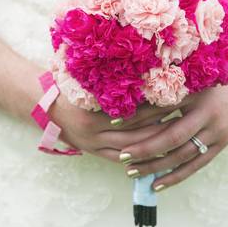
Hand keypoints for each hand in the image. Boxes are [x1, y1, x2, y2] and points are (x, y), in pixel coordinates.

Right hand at [47, 89, 195, 162]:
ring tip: (177, 135)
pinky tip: (157, 153)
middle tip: (183, 118)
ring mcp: (93, 145)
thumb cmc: (67, 85)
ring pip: (131, 148)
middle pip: (135, 132)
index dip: (156, 106)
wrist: (44, 106)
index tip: (176, 98)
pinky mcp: (93, 152)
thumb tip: (144, 67)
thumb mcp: (86, 79)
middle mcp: (93, 132)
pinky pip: (119, 159)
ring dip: (154, 143)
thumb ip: (110, 77)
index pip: (133, 111)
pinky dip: (139, 157)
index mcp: (92, 113)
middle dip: (161, 126)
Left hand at [114, 63, 227, 190]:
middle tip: (120, 156)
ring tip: (131, 172)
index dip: (136, 115)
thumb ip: (166, 88)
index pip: (161, 107)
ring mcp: (216, 131)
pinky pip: (196, 165)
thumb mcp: (192, 78)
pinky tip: (155, 184)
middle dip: (144, 147)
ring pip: (182, 154)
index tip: (111, 122)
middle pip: (171, 135)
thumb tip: (130, 99)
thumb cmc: (213, 78)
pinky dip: (175, 176)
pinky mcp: (222, 144)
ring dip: (155, 165)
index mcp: (196, 92)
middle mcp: (206, 113)